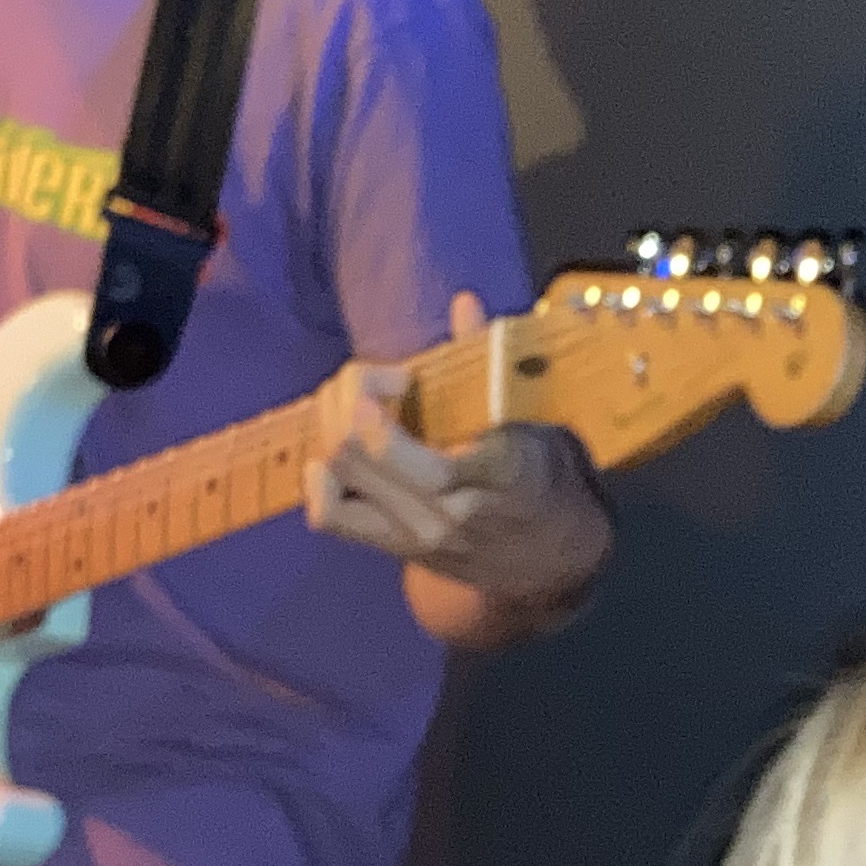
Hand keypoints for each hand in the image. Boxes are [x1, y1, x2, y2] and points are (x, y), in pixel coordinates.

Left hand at [306, 290, 612, 625]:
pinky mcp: (392, 549)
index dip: (377, 393)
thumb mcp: (533, 421)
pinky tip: (337, 454)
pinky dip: (320, 478)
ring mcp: (415, 534)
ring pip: (338, 476)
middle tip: (371, 378)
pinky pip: (330, 516)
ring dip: (330, 428)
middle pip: (355, 449)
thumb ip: (491, 364)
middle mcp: (447, 510)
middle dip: (348, 395)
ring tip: (350, 407)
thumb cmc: (541, 479)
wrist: (546, 561)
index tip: (402, 375)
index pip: (403, 447)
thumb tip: (462, 303)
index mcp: (491, 472)